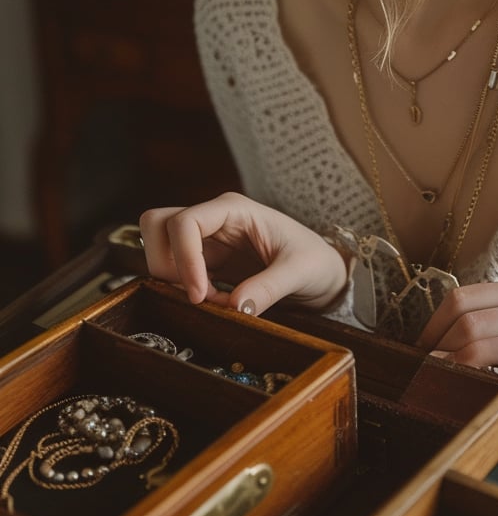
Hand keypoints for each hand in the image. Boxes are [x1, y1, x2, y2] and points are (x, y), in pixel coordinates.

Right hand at [139, 193, 347, 314]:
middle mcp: (214, 219)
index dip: (183, 258)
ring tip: (212, 299)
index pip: (184, 222)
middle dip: (164, 262)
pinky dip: (183, 288)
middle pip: (157, 225)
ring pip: (159, 246)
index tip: (200, 295)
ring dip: (173, 278)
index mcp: (234, 209)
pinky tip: (215, 301)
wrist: (323, 272)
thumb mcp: (300, 272)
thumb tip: (235, 306)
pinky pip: (175, 270)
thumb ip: (269, 288)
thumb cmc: (315, 261)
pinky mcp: (206, 260)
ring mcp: (207, 238)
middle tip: (196, 294)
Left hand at [416, 278, 497, 368]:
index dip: (434, 325)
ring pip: (474, 334)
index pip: (461, 297)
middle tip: (424, 367)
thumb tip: (429, 342)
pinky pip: (493, 356)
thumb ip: (486, 324)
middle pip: (465, 316)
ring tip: (435, 374)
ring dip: (447, 358)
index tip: (421, 348)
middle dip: (437, 344)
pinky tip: (459, 379)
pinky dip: (467, 367)